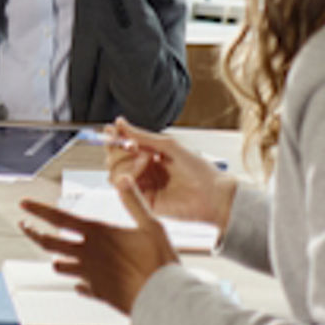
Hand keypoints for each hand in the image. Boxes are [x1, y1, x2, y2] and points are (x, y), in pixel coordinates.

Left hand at [18, 179, 177, 315]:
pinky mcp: (98, 294)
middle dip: (33, 232)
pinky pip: (79, 287)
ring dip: (56, 259)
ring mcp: (90, 276)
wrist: (163, 299)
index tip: (22, 204)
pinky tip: (80, 283)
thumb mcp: (150, 225)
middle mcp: (87, 255)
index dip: (38, 210)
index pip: (59, 218)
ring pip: (59, 266)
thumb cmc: (159, 262)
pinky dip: (77, 283)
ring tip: (55, 256)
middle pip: (49, 243)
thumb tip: (122, 178)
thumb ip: (133, 201)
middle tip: (24, 226)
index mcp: (97, 234)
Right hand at [106, 117, 236, 231]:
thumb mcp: (168, 146)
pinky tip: (137, 171)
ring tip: (145, 159)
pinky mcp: (143, 202)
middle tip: (132, 146)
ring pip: (115, 173)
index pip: (123, 146)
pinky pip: (124, 189)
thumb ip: (142, 137)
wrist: (213, 193)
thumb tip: (119, 122)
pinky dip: (126, 177)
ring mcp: (143, 187)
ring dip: (125, 162)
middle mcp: (143, 171)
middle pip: (114, 160)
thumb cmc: (197, 168)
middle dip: (118, 150)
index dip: (115, 138)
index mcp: (150, 156)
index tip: (111, 130)